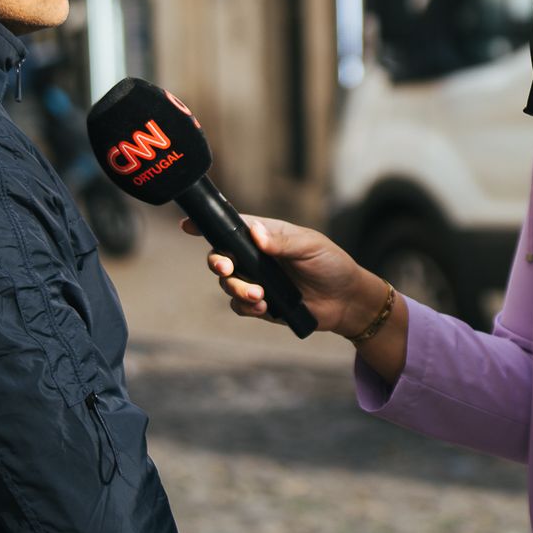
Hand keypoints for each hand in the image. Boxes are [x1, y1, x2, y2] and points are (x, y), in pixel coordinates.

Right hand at [182, 215, 388, 338]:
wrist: (345, 301)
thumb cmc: (331, 264)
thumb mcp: (310, 246)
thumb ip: (282, 241)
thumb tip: (254, 233)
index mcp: (265, 235)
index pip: (231, 226)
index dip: (207, 225)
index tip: (187, 225)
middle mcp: (255, 257)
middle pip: (221, 257)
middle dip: (217, 263)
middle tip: (226, 269)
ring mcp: (256, 280)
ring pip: (227, 284)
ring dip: (237, 289)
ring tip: (259, 296)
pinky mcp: (261, 304)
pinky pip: (240, 306)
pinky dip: (246, 307)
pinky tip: (264, 307)